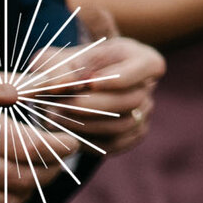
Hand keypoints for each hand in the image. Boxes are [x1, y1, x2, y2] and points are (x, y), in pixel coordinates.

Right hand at [0, 77, 60, 202]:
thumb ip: (2, 83)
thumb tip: (43, 86)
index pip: (30, 146)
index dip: (60, 147)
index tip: (71, 140)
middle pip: (24, 179)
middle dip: (53, 170)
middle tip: (61, 158)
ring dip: (32, 191)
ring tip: (39, 173)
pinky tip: (10, 191)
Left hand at [32, 8, 164, 155]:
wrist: (73, 87)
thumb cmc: (71, 65)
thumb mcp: (61, 58)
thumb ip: (59, 67)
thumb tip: (61, 84)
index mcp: (142, 58)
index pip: (148, 66)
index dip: (121, 77)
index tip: (89, 81)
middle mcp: (148, 86)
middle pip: (132, 100)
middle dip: (93, 105)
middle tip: (59, 105)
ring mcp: (143, 113)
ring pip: (122, 125)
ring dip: (86, 124)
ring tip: (54, 118)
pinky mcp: (132, 136)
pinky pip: (113, 144)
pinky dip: (88, 140)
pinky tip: (64, 132)